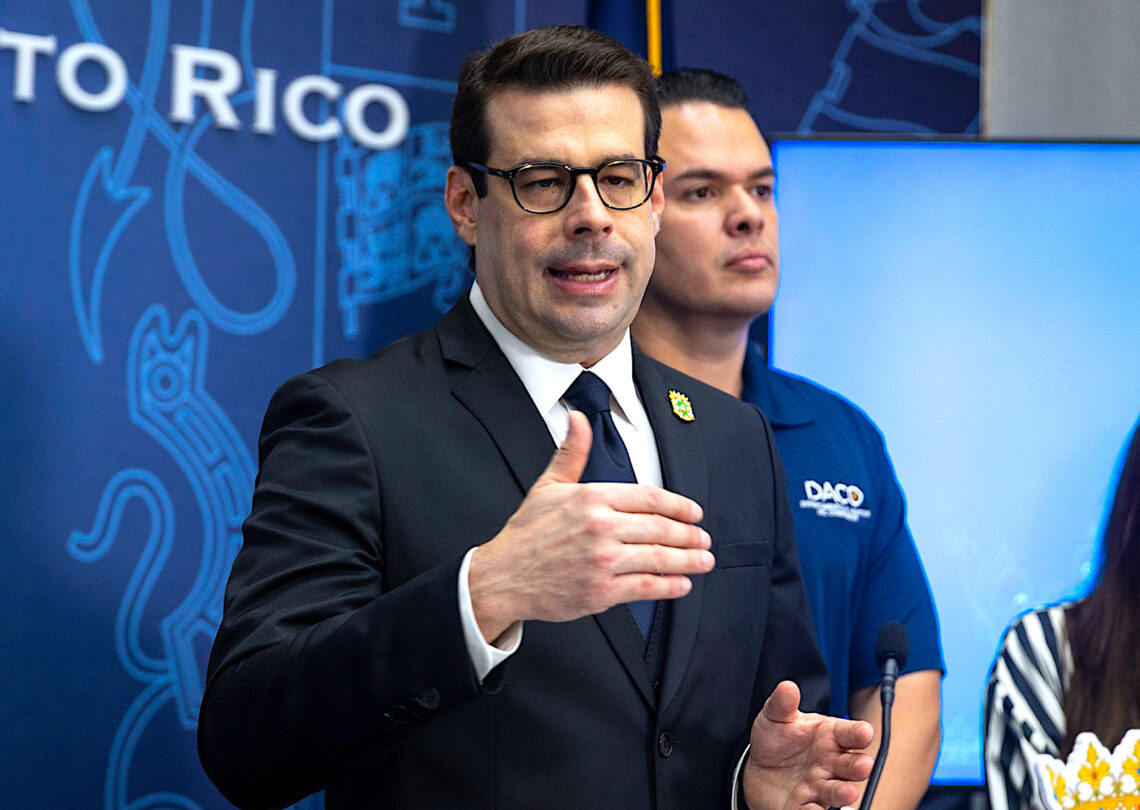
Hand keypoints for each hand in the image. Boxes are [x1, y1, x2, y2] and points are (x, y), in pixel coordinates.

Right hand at [468, 411, 712, 640]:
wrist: (503, 575)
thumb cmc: (527, 533)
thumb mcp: (548, 485)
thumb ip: (571, 452)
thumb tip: (578, 418)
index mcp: (592, 498)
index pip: (649, 498)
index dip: (679, 506)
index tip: (694, 512)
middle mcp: (601, 528)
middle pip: (660, 528)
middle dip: (689, 535)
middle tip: (704, 538)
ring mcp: (602, 561)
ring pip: (659, 558)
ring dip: (689, 560)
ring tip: (703, 560)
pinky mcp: (601, 592)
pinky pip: (646, 587)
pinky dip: (670, 586)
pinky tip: (682, 584)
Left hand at [743, 681, 874, 809]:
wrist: (758, 767)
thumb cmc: (777, 739)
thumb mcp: (776, 717)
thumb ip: (783, 703)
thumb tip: (787, 687)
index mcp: (829, 736)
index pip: (849, 733)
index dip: (859, 732)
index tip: (865, 732)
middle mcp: (831, 762)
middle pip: (851, 764)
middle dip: (860, 765)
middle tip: (864, 765)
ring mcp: (820, 785)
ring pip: (837, 790)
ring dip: (844, 792)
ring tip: (848, 792)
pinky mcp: (805, 804)